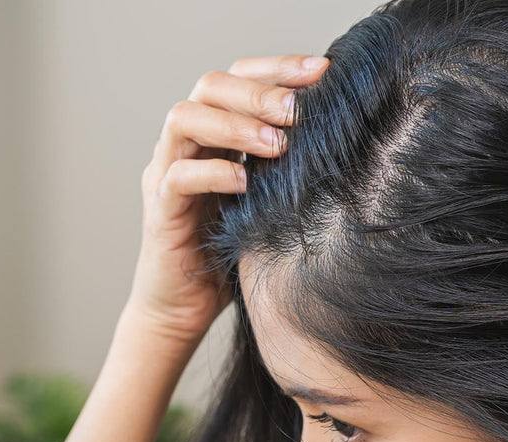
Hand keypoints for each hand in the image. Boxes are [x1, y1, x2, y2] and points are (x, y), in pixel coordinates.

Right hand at [127, 54, 329, 343]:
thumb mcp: (271, 200)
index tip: (324, 71)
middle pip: (210, 86)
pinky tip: (245, 183)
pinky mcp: (159, 211)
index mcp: (216, 135)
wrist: (185, 309)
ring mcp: (165, 173)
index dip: (279, 68)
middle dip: (259, 90)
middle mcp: (186, 145)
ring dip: (235, 125)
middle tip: (298, 109)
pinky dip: (212, 173)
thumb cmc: (235, 253)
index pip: (239, 77)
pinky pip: (177, 177)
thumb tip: (347, 137)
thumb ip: (289, 166)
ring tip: (277, 145)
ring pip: (184, 120)